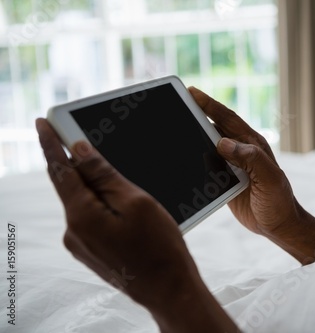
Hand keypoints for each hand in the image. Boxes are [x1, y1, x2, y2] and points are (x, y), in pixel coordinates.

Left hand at [36, 118, 238, 332]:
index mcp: (81, 216)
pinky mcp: (91, 251)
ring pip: (83, 202)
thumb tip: (79, 151)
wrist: (169, 288)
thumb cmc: (160, 247)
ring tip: (120, 182)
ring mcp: (81, 244)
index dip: (51, 143)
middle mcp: (73, 232)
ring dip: (95, 186)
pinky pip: (90, 218)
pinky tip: (123, 205)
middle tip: (85, 140)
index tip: (42, 122)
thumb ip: (104, 176)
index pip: (60, 170)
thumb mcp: (136, 202)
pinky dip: (101, 204)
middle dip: (77, 163)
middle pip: (71, 185)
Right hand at [189, 87, 314, 262]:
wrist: (278, 225)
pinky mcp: (224, 180)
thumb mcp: (270, 179)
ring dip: (193, 135)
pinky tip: (181, 156)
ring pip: (208, 144)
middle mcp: (241, 151)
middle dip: (197, 114)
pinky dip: (195, 158)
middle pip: (215, 127)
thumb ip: (250, 158)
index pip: (228, 119)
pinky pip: (206, 165)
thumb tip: (223, 143)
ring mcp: (232, 165)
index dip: (210, 105)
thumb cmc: (278, 201)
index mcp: (252, 145)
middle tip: (177, 103)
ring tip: (173, 125)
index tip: (192, 92)